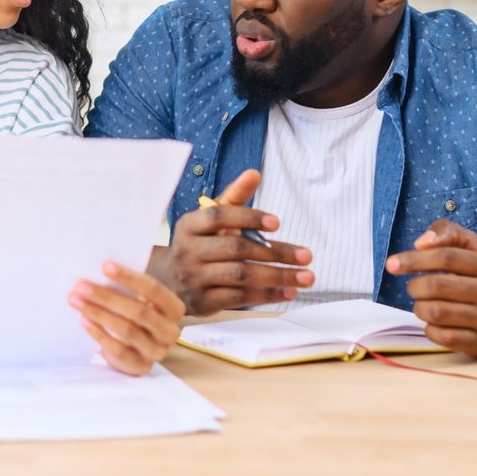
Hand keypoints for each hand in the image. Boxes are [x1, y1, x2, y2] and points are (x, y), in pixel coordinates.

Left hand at [69, 262, 184, 375]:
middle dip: (107, 296)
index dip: (129, 277)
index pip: (153, 289)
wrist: (138, 351)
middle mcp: (170, 331)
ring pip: (127, 330)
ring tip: (76, 300)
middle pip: (138, 311)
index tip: (104, 266)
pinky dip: (98, 333)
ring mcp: (157, 351)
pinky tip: (84, 320)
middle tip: (82, 286)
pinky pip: (118, 350)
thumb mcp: (140, 300)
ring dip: (98, 313)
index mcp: (174, 308)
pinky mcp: (140, 366)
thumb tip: (101, 270)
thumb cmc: (136, 317)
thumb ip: (128, 288)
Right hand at [149, 169, 313, 315]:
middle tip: (306, 255)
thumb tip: (254, 174)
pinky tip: (287, 291)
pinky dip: (266, 295)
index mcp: (190, 225)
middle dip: (275, 252)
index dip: (248, 217)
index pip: (219, 216)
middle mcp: (189, 251)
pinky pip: (239, 298)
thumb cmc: (200, 243)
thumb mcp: (211, 219)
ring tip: (305, 276)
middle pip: (235, 249)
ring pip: (240, 276)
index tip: (278, 223)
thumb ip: (234, 197)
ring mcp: (194, 278)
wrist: (170, 280)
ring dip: (277, 276)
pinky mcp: (203, 302)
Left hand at [385, 220, 476, 356]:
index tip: (392, 264)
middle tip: (414, 287)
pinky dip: (429, 329)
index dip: (414, 259)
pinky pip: (442, 336)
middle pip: (436, 286)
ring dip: (419, 308)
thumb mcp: (473, 247)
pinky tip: (434, 322)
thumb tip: (421, 242)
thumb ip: (447, 232)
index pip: (445, 257)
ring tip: (424, 304)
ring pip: (436, 312)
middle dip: (414, 286)